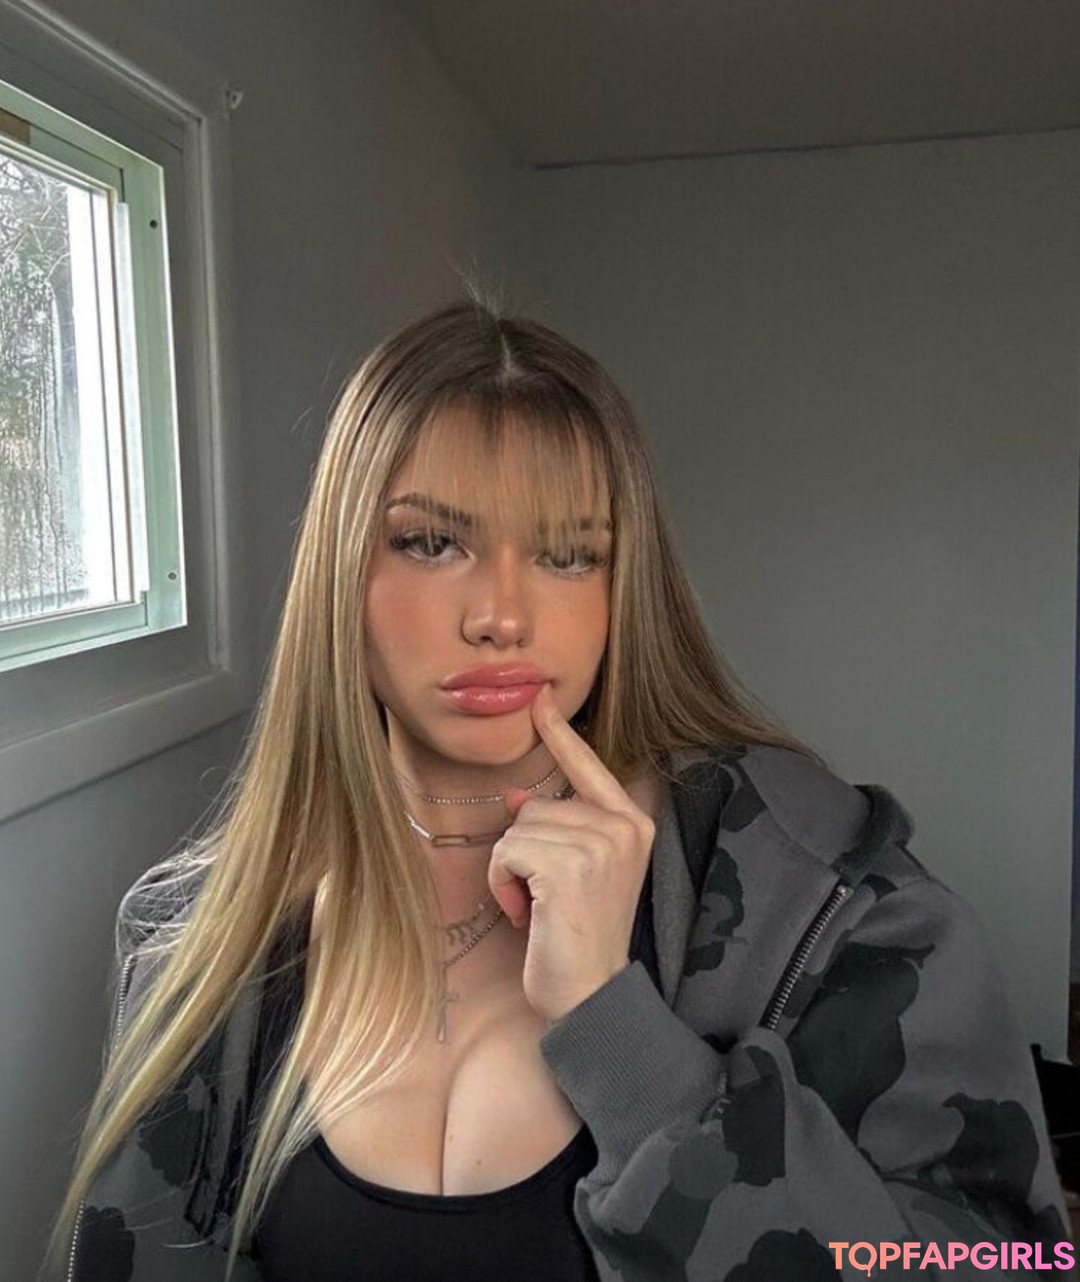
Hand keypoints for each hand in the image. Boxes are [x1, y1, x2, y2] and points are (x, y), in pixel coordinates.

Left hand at [487, 683, 656, 1023]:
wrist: (591, 996)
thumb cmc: (579, 939)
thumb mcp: (573, 874)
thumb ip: (557, 829)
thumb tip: (516, 797)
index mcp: (632, 824)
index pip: (589, 766)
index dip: (560, 734)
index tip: (541, 699)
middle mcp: (623, 826)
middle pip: (538, 806)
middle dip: (525, 851)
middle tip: (546, 898)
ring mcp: (600, 844)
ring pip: (519, 828)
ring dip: (513, 872)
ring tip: (539, 909)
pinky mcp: (570, 864)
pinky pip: (508, 850)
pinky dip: (504, 883)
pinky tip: (527, 914)